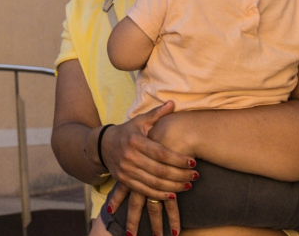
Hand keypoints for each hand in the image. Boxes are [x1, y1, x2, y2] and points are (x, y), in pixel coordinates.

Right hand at [100, 103, 191, 233]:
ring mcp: (125, 169)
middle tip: (196, 176)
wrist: (103, 145)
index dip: (178, 159)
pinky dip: (160, 195)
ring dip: (174, 187)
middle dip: (181, 175)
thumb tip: (172, 103)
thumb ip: (157, 114)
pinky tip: (173, 194)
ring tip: (188, 185)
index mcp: (135, 140)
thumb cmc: (127, 132)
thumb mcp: (140, 121)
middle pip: (160, 170)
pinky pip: (145, 191)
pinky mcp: (124, 180)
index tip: (193, 162)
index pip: (161, 153)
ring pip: (154, 183)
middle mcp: (129, 156)